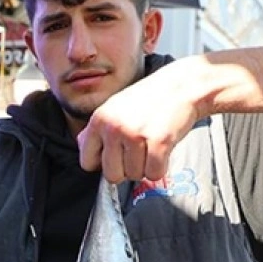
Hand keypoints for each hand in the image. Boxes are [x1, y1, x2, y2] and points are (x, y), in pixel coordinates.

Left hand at [77, 62, 198, 182]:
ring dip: (146, 166)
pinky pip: (154, 174)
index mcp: (99, 120)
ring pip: (135, 176)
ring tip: (152, 145)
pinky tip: (163, 151)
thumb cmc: (149, 99)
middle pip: (111, 175)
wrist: (182, 85)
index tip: (117, 155)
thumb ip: (96, 129)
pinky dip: (161, 168)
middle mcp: (113, 127)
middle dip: (126, 170)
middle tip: (138, 152)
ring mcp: (135, 135)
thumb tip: (80, 146)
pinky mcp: (158, 143)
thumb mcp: (115, 108)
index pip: (87, 162)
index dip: (104, 163)